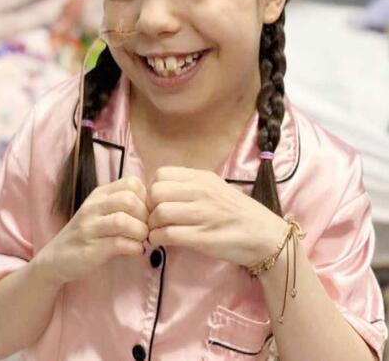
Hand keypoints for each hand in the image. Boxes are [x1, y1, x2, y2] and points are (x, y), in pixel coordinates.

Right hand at [34, 176, 149, 284]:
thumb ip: (122, 205)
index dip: (147, 198)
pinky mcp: (90, 248)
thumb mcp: (101, 212)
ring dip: (141, 233)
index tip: (147, 214)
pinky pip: (119, 244)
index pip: (131, 183)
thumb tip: (156, 207)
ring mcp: (89, 227)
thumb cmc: (87, 235)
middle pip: (129, 200)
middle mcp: (92, 207)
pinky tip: (137, 251)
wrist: (56, 258)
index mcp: (99, 194)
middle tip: (148, 230)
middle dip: (146, 217)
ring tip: (143, 241)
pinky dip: (135, 248)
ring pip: (124, 221)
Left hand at [146, 166, 288, 266]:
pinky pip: (168, 234)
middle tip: (153, 219)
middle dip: (148, 207)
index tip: (156, 202)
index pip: (161, 174)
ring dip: (152, 225)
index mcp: (203, 179)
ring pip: (160, 214)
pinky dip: (158, 239)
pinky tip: (161, 241)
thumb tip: (158, 189)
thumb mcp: (216, 189)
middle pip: (156, 193)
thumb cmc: (238, 214)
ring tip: (156, 231)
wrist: (267, 237)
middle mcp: (203, 193)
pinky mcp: (204, 237)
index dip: (152, 189)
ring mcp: (204, 215)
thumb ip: (190, 186)